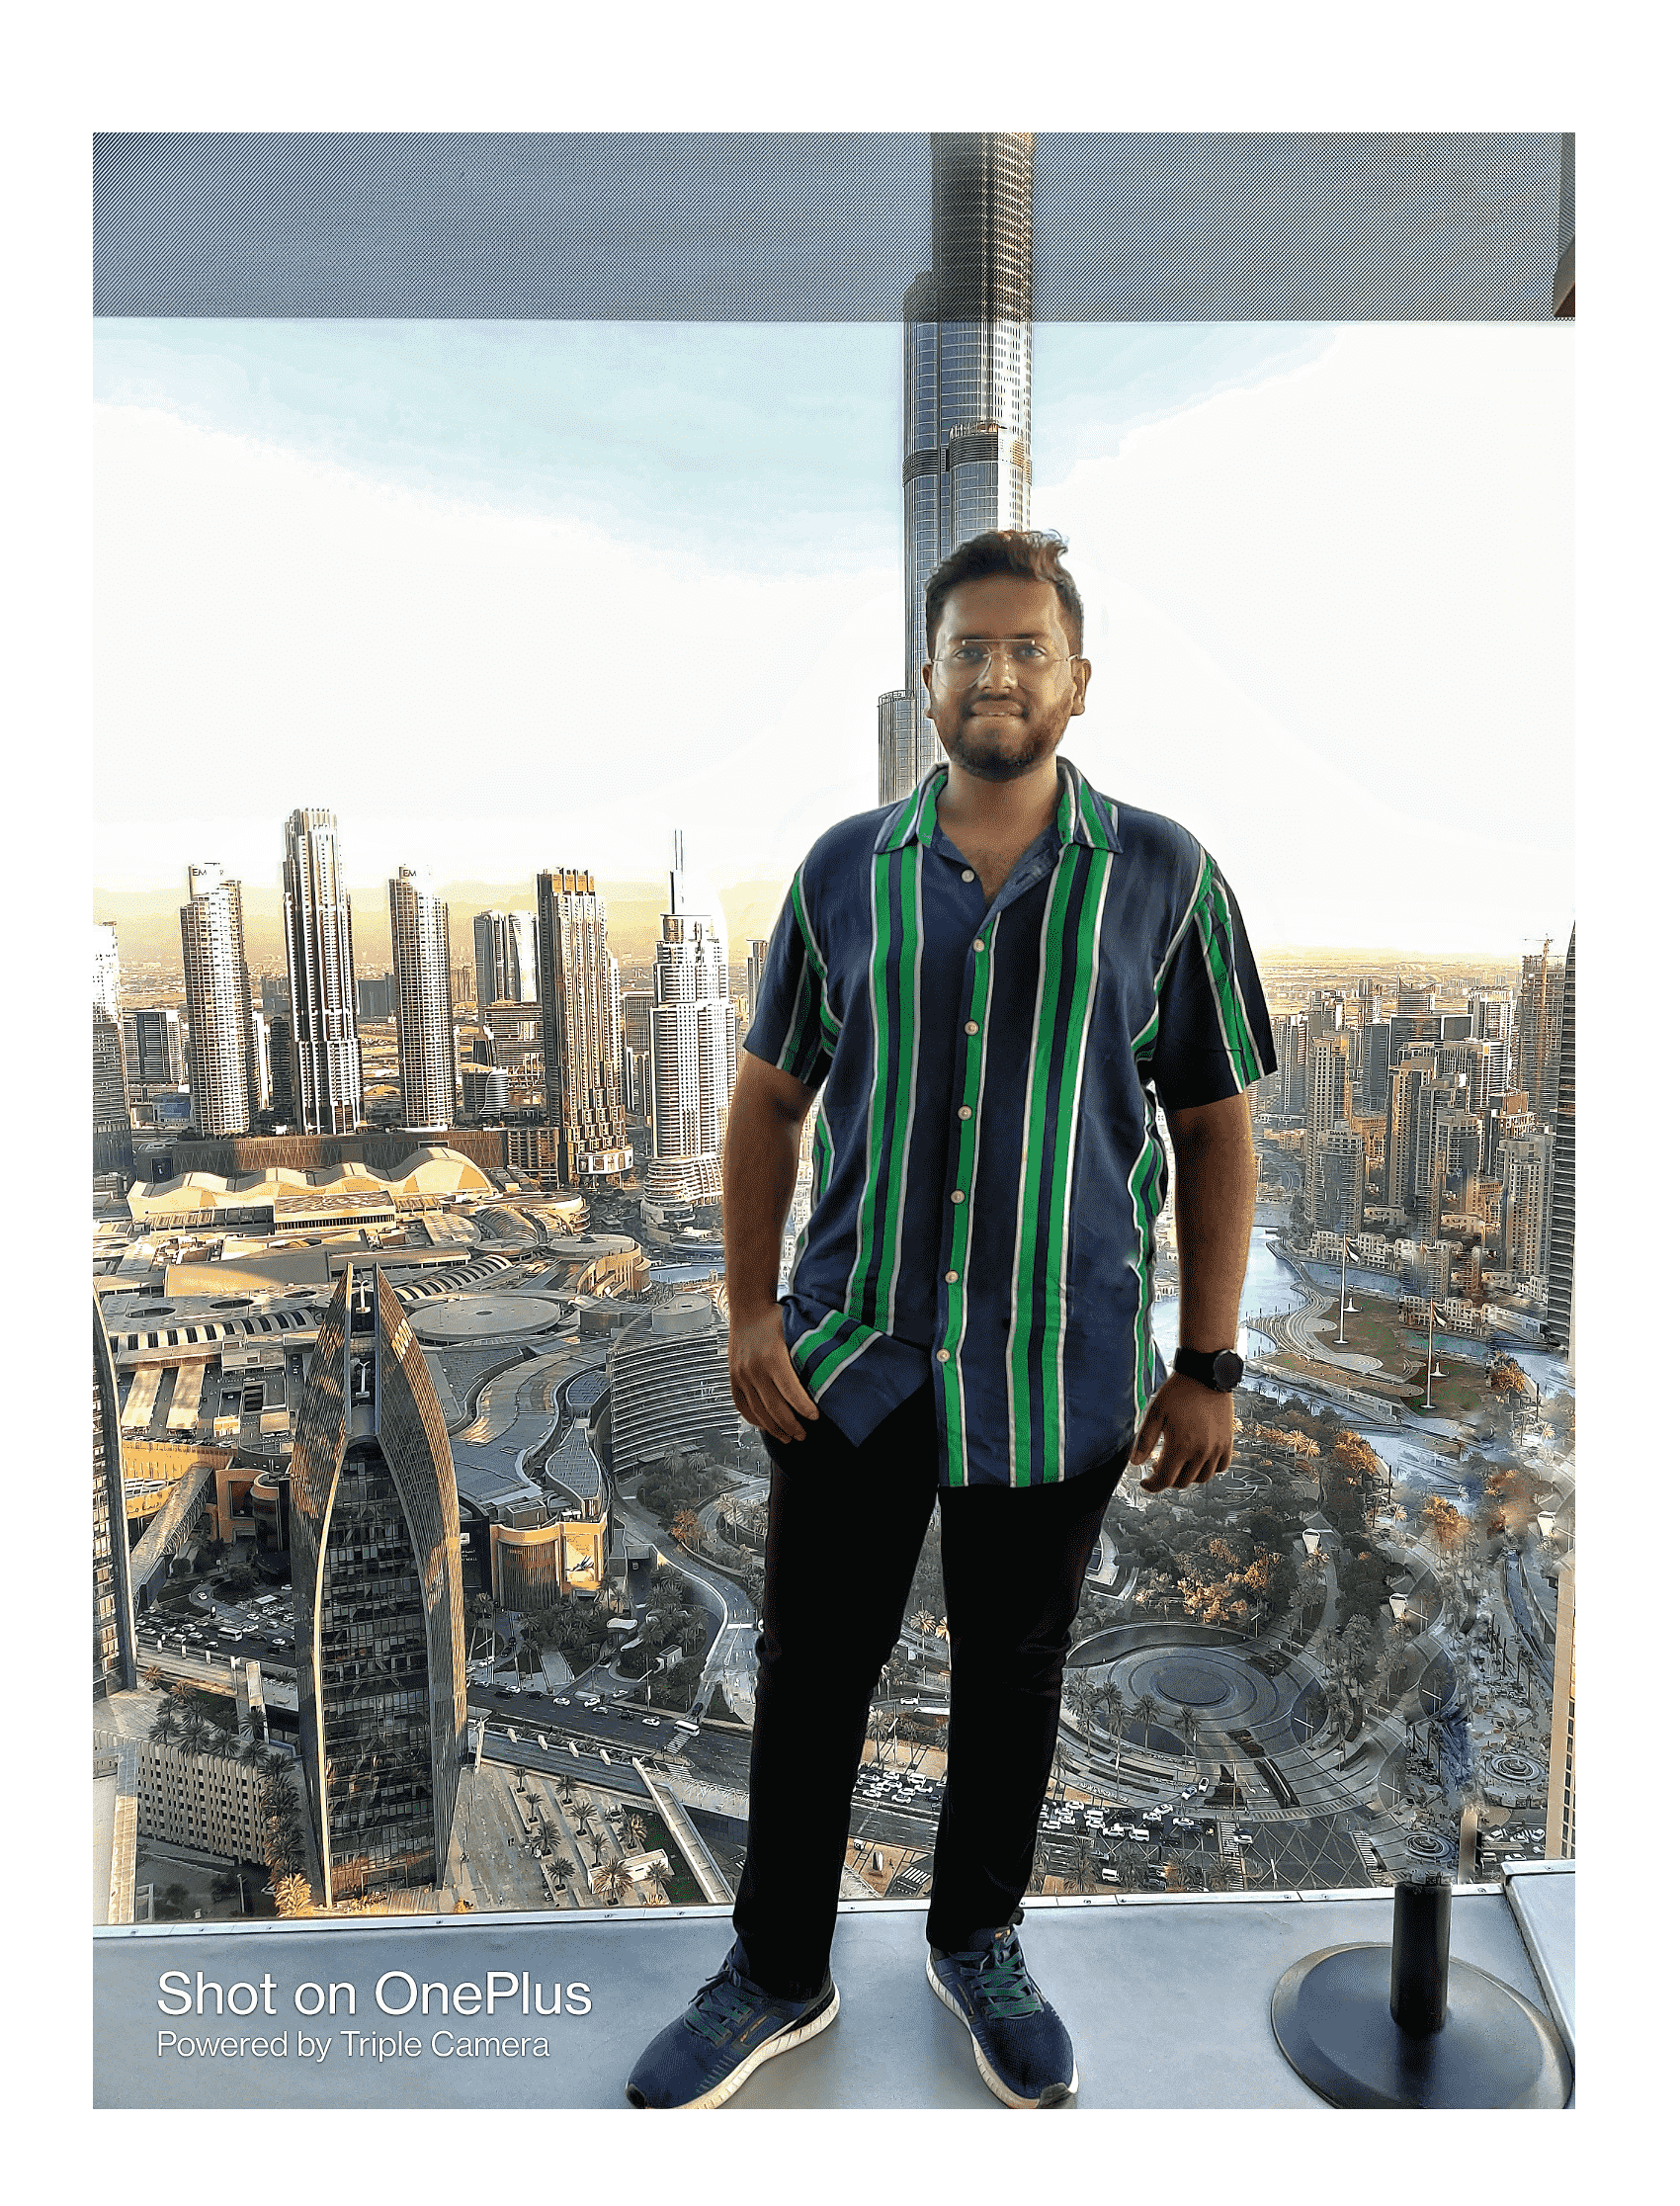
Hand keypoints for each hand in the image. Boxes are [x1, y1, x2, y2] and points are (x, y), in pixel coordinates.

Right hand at [729, 1306, 819, 1443]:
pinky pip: (741, 1405)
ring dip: (773, 1428)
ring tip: (787, 1436)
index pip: (790, 1392)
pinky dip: (753, 1419)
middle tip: (803, 1434)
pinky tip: (765, 1426)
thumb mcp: (795, 1332)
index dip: (803, 1408)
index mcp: (772, 1357)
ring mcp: (741, 1374)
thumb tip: (826, 1377)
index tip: (814, 1418)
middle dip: (791, 1426)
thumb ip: (805, 1355)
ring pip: (757, 1411)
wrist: (748, 1307)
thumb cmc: (774, 1317)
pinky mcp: (733, 1377)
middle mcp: (754, 1368)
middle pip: (774, 1408)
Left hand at [1130, 1373, 1234, 1492]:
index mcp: (1181, 1446)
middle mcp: (1201, 1451)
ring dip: (1187, 1476)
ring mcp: (1216, 1448)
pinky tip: (1198, 1459)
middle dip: (1167, 1479)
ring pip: (1202, 1478)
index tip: (1145, 1482)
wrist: (1205, 1375)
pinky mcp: (1227, 1442)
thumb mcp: (1155, 1413)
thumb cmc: (1178, 1391)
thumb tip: (1135, 1463)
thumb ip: (1144, 1440)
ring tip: (1178, 1462)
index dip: (1152, 1485)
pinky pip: (1221, 1467)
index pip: (1164, 1480)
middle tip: (1158, 1465)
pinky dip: (1209, 1469)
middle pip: (1183, 1482)